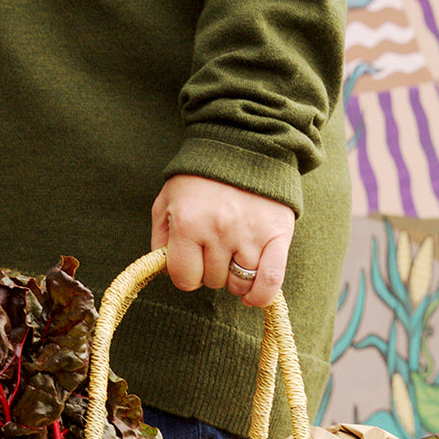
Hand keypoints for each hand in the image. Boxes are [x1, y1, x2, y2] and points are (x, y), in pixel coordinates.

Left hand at [150, 174, 294, 307]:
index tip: (192, 260)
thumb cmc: (200, 177)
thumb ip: (160, 239)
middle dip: (210, 269)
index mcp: (188, 223)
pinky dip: (260, 295)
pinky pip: (270, 282)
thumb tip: (167, 273)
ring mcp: (249, 234)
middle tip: (216, 245)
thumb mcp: (167, 201)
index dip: (186, 274)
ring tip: (235, 255)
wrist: (244, 143)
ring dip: (235, 277)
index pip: (184, 279)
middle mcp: (218, 230)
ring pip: (239, 284)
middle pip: (212, 281)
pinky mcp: (277, 235)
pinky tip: (252, 294)